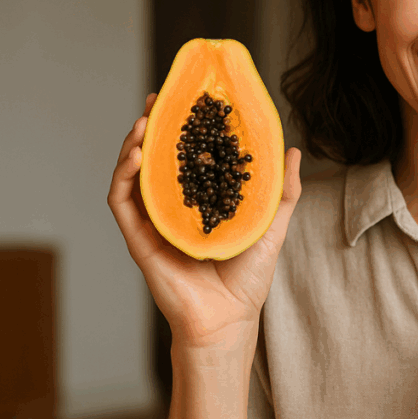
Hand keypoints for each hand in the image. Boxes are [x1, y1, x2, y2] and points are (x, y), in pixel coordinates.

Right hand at [107, 93, 302, 347]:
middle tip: (159, 99)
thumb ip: (283, 190)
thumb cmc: (249, 276)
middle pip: (157, 159)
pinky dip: (125, 175)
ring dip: (134, 144)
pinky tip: (136, 154)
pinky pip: (123, 201)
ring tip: (144, 122)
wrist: (229, 318)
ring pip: (134, 174)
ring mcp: (154, 221)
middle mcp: (175, 207)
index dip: (186, 128)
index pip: (189, 156)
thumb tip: (294, 152)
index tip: (189, 99)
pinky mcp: (139, 238)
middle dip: (155, 126)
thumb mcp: (272, 224)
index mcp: (201, 201)